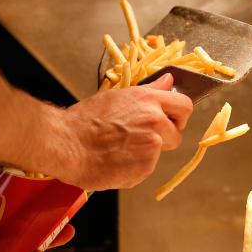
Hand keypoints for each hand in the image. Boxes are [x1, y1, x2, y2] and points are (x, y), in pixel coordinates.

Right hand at [61, 73, 192, 190]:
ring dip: (144, 154)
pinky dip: (133, 169)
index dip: (178, 116)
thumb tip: (168, 81)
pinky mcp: (145, 167)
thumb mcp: (116, 97)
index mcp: (147, 99)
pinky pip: (145, 169)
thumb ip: (147, 92)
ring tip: (119, 151)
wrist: (67, 144)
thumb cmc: (82, 121)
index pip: (184, 105)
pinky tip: (114, 161)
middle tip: (141, 140)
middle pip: (177, 134)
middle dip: (164, 138)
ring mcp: (152, 145)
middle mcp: (154, 120)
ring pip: (158, 154)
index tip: (170, 121)